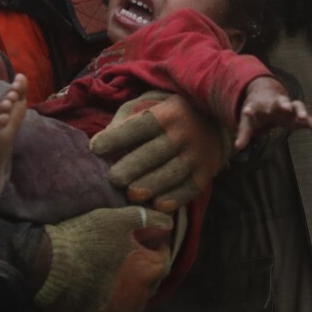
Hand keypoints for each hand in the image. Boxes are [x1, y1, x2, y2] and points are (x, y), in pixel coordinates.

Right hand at [35, 206, 172, 311]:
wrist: (48, 267)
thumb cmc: (86, 239)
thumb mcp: (119, 219)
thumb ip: (149, 219)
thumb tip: (169, 222)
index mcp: (151, 270)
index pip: (163, 257)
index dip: (154, 246)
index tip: (143, 240)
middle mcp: (142, 298)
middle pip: (151, 281)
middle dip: (144, 268)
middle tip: (127, 257)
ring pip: (136, 301)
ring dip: (131, 289)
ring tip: (114, 276)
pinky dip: (116, 306)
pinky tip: (104, 294)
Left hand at [90, 91, 228, 212]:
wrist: (216, 120)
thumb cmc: (168, 115)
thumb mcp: (149, 106)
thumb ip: (125, 120)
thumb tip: (103, 141)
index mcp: (167, 113)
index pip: (139, 126)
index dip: (117, 138)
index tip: (95, 149)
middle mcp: (184, 133)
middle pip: (155, 153)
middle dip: (132, 167)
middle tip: (113, 179)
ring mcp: (198, 154)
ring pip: (172, 174)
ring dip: (150, 186)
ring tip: (131, 194)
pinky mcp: (206, 173)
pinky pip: (189, 189)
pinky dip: (173, 199)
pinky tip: (157, 204)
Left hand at [235, 76, 311, 149]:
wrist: (268, 96)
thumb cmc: (258, 109)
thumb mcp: (248, 120)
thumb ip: (244, 132)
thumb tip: (237, 147)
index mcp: (261, 105)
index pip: (254, 107)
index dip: (250, 110)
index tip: (247, 110)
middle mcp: (277, 104)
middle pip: (281, 101)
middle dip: (283, 104)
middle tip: (284, 107)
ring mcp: (289, 109)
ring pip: (297, 106)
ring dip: (300, 111)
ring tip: (303, 118)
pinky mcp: (298, 116)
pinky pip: (308, 119)